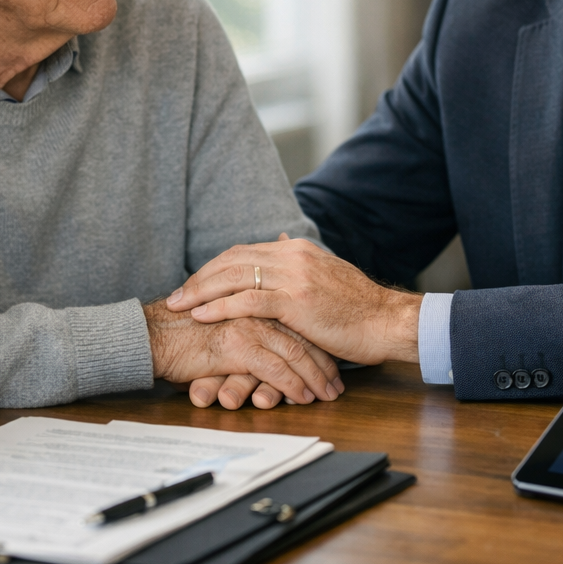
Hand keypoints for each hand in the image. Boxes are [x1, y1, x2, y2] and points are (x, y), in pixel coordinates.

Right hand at [144, 301, 342, 407]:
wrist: (152, 336)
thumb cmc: (184, 332)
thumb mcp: (222, 318)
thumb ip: (245, 318)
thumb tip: (267, 336)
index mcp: (255, 296)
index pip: (297, 318)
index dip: (317, 341)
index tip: (332, 362)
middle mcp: (255, 307)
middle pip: (302, 334)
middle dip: (324, 361)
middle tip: (337, 383)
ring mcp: (248, 324)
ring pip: (294, 351)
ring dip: (314, 377)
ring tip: (327, 395)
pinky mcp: (237, 345)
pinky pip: (275, 368)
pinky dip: (292, 384)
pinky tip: (303, 397)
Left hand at [165, 236, 421, 364]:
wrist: (388, 323)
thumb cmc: (359, 310)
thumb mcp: (326, 277)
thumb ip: (299, 264)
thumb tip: (278, 240)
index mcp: (296, 249)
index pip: (242, 253)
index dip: (214, 269)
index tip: (194, 285)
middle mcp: (292, 255)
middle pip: (231, 261)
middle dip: (199, 279)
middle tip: (175, 296)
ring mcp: (294, 276)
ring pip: (234, 277)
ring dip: (201, 292)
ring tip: (178, 305)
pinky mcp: (296, 300)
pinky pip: (248, 301)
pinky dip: (220, 307)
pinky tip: (201, 316)